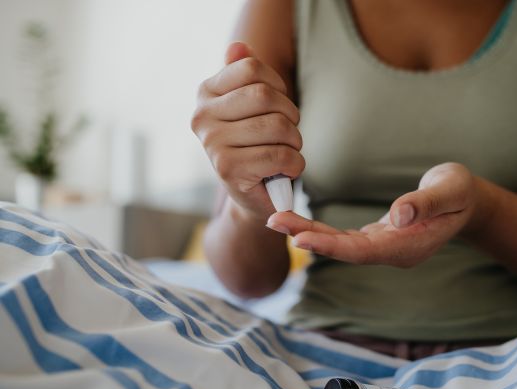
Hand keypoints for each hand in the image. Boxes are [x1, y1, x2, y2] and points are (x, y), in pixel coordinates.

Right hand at [191, 42, 304, 219]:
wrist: (253, 195)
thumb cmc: (257, 145)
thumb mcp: (251, 107)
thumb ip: (244, 75)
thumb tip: (238, 46)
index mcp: (206, 94)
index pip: (251, 68)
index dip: (278, 85)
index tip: (278, 106)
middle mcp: (202, 117)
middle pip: (265, 96)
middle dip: (290, 115)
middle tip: (289, 133)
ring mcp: (212, 144)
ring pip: (277, 126)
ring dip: (295, 142)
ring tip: (287, 151)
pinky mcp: (229, 170)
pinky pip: (280, 155)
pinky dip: (295, 163)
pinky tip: (287, 169)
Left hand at [267, 163, 481, 266]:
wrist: (466, 202)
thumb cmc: (459, 193)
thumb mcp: (450, 190)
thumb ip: (426, 203)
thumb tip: (398, 215)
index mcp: (408, 246)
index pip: (363, 251)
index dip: (331, 246)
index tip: (300, 238)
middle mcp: (392, 252)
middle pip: (344, 249)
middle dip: (308, 237)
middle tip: (273, 221)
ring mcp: (385, 246)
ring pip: (341, 244)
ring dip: (309, 233)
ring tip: (278, 220)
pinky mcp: (379, 236)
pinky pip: (345, 237)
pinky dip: (322, 230)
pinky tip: (300, 224)